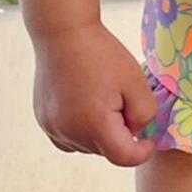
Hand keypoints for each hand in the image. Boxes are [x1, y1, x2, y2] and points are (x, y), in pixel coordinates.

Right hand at [33, 23, 159, 166]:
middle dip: (119, 136)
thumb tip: (133, 133)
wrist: (63, 33)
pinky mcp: (44, 120)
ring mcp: (53, 127)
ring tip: (101, 100)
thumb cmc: (101, 54)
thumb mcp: (137, 83)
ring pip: (86, 146)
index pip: (123, 158)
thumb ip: (144, 116)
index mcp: (95, 125)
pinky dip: (81, 130)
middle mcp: (69, 132)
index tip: (147, 143)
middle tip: (121, 103)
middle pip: (105, 151)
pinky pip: (68, 138)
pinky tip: (85, 106)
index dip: (140, 153)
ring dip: (99, 134)